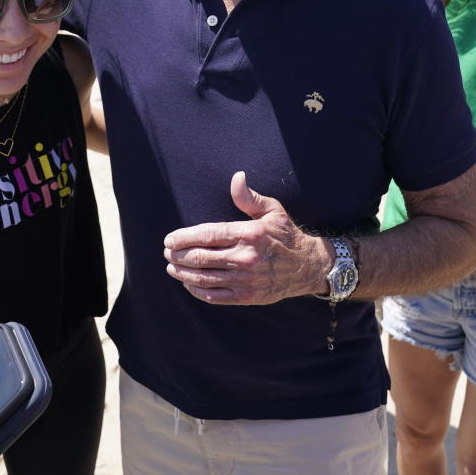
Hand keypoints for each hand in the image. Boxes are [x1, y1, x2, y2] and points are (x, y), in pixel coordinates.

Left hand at [162, 171, 329, 304]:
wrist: (308, 266)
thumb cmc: (286, 234)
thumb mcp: (272, 210)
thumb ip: (249, 197)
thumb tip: (237, 177)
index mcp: (249, 234)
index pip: (207, 235)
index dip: (184, 238)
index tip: (169, 239)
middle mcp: (245, 258)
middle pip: (201, 258)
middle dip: (178, 255)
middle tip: (167, 252)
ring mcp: (246, 280)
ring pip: (204, 278)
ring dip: (183, 273)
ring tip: (172, 267)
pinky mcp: (247, 296)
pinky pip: (215, 296)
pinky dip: (197, 290)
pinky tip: (188, 283)